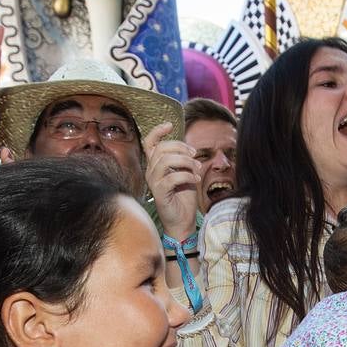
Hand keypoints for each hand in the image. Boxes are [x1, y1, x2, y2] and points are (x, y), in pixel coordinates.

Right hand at [143, 122, 198, 240]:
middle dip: (181, 147)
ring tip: (197, 168)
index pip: (149, 143)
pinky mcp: (159, 192)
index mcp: (155, 165)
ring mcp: (153, 182)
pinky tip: (196, 180)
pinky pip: (173, 177)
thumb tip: (190, 147)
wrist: (182, 222)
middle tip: (195, 154)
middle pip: (161, 149)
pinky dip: (188, 176)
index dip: (157, 131)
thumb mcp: (184, 174)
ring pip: (166, 161)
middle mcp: (151, 172)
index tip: (169, 125)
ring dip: (186, 162)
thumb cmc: (183, 198)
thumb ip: (183, 160)